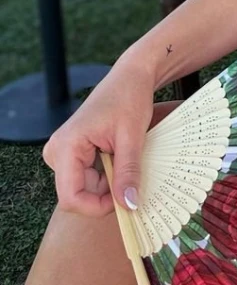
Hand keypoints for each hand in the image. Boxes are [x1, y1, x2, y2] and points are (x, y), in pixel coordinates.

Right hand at [41, 57, 169, 216]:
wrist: (130, 77)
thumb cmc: (129, 98)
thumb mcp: (132, 137)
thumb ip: (128, 172)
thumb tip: (128, 205)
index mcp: (66, 146)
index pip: (71, 197)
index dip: (97, 207)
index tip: (125, 202)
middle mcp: (57, 151)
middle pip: (77, 194)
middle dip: (105, 194)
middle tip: (132, 178)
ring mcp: (62, 152)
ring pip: (84, 188)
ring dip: (108, 184)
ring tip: (127, 160)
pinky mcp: (71, 153)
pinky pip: (87, 177)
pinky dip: (107, 175)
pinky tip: (120, 159)